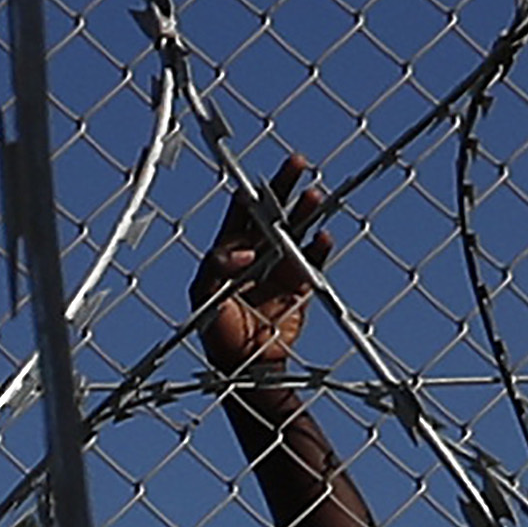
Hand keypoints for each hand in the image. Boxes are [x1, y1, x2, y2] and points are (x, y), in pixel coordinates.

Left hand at [193, 158, 334, 381]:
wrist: (243, 363)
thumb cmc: (215, 327)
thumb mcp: (204, 293)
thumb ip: (217, 266)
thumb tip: (246, 250)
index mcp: (230, 248)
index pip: (243, 210)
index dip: (253, 190)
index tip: (263, 173)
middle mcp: (258, 252)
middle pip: (273, 212)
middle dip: (285, 187)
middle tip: (298, 163)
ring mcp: (280, 267)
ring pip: (296, 231)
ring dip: (305, 213)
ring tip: (315, 195)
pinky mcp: (300, 287)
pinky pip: (312, 263)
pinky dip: (319, 249)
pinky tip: (323, 235)